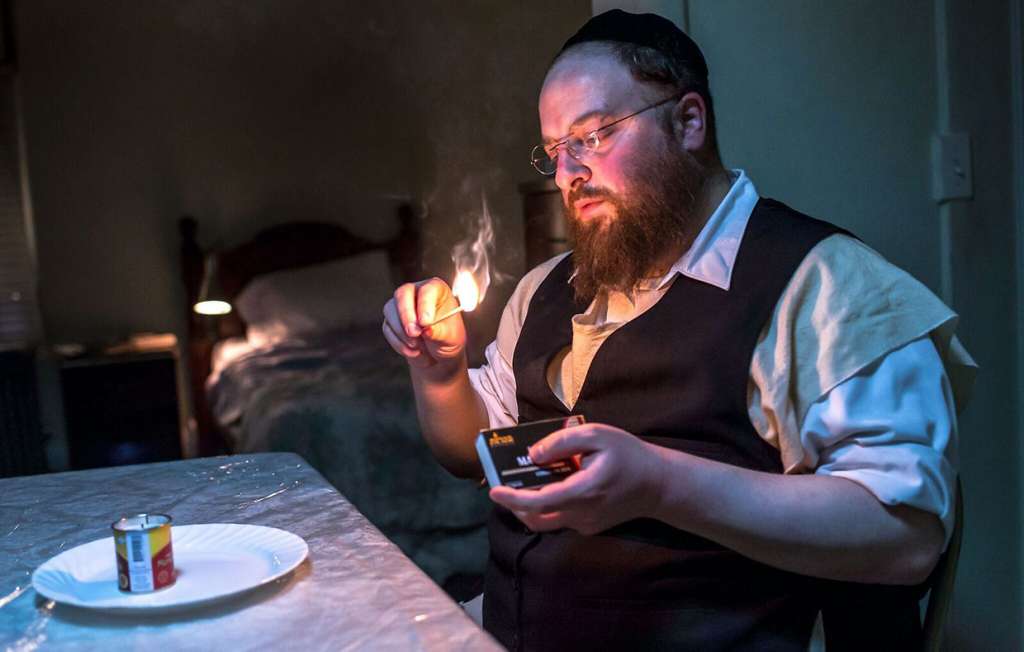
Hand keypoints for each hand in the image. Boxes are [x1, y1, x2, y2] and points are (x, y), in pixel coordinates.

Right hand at [382, 278, 466, 372]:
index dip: (425, 304)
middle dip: (406, 315)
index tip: (426, 322)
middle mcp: (416, 292)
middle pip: (402, 294)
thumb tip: (427, 330)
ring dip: (402, 332)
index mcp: (436, 289)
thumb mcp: (450, 337)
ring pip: (390, 311)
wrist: (438, 352)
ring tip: (419, 347)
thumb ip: (439, 332)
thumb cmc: (448, 337)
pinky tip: (414, 351)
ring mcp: (400, 305)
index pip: (427, 289)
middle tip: (415, 334)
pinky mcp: (390, 320)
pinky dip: (399, 343)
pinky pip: (388, 329)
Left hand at [489, 423, 668, 534]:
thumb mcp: (597, 435)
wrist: (658, 485)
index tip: (494, 491)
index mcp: (583, 491)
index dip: (513, 499)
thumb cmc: (628, 455)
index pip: (539, 502)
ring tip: (524, 482)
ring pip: (547, 521)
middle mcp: (581, 514)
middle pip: (536, 518)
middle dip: (515, 504)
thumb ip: (562, 443)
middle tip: (504, 484)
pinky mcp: (590, 528)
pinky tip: (553, 485)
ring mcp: (585, 525)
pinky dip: (549, 505)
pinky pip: (562, 519)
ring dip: (530, 505)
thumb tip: (533, 454)